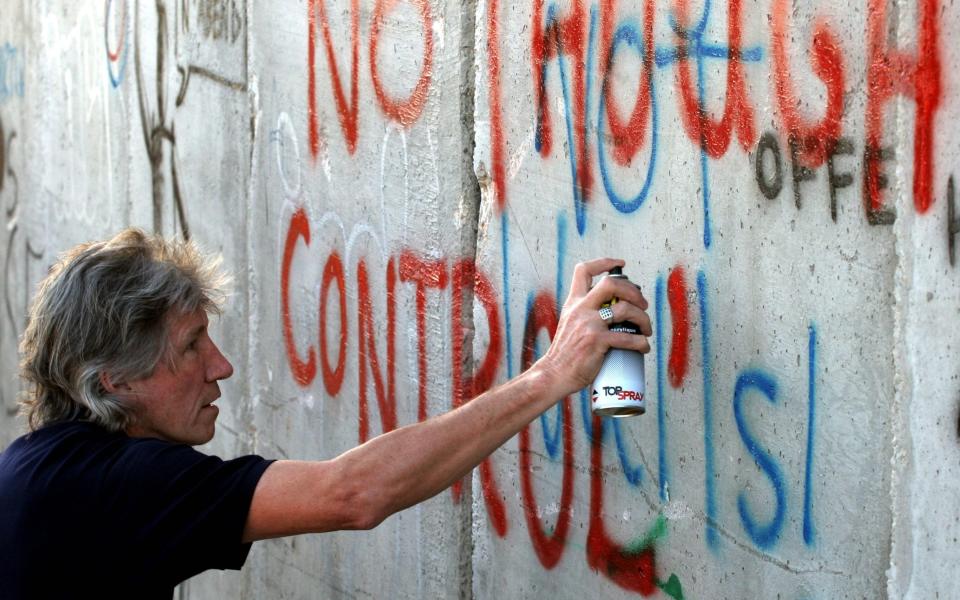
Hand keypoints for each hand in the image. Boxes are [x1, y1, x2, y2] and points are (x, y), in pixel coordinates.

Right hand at [534, 258, 651, 396]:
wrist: (555, 373)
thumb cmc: (566, 352)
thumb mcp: (570, 323)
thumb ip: (585, 312)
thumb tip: (612, 306)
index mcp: (573, 302)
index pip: (584, 270)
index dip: (604, 262)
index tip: (620, 264)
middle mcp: (581, 309)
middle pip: (611, 284)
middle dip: (633, 290)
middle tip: (642, 304)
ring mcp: (589, 324)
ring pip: (626, 309)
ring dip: (643, 318)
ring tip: (646, 329)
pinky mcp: (597, 342)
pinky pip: (628, 338)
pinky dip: (641, 343)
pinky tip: (643, 347)